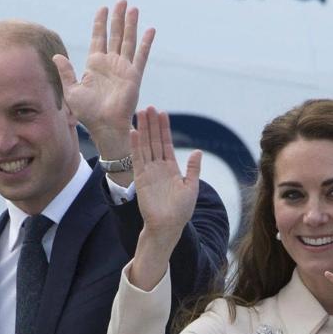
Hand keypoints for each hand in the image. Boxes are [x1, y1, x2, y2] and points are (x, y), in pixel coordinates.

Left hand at [53, 1, 153, 153]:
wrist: (104, 126)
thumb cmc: (88, 113)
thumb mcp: (71, 91)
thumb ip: (66, 72)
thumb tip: (56, 56)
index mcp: (95, 64)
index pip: (99, 37)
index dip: (101, 22)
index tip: (103, 8)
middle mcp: (110, 63)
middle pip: (115, 34)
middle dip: (118, 18)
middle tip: (121, 1)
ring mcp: (123, 68)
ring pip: (128, 40)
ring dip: (131, 25)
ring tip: (133, 9)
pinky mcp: (134, 76)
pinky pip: (141, 56)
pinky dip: (146, 43)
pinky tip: (150, 30)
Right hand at [131, 106, 200, 236]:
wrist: (168, 226)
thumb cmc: (180, 211)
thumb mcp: (191, 187)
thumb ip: (193, 169)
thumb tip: (198, 151)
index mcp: (171, 168)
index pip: (166, 143)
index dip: (164, 128)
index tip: (163, 113)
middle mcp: (159, 167)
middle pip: (154, 141)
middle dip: (152, 124)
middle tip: (149, 107)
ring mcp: (149, 172)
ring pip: (145, 146)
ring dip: (144, 130)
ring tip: (141, 113)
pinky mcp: (141, 179)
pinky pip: (137, 159)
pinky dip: (136, 146)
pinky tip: (134, 132)